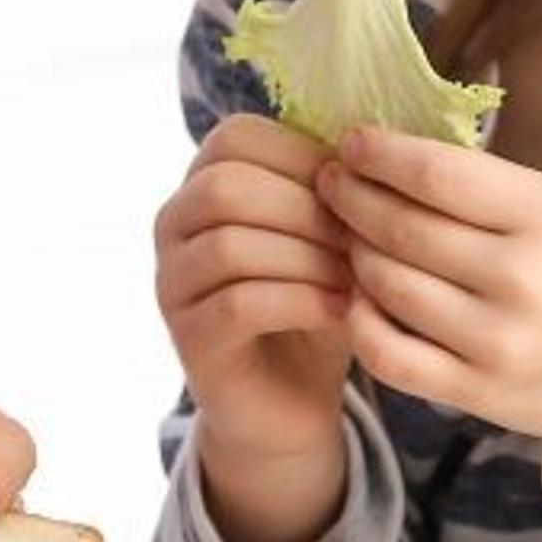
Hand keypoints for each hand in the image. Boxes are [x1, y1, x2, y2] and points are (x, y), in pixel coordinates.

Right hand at [152, 113, 358, 461]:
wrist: (292, 405)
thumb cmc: (316, 304)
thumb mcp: (329, 237)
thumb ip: (333, 190)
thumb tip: (369, 147)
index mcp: (203, 183)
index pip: (235, 136)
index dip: (303, 156)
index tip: (361, 190)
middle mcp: (173, 226)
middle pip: (225, 187)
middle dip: (306, 209)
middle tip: (362, 238)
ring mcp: (172, 283)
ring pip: (229, 245)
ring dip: (307, 258)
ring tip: (357, 277)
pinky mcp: (187, 338)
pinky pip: (238, 304)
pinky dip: (301, 301)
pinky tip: (342, 311)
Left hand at [314, 126, 541, 528]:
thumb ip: (480, 185)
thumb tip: (384, 147)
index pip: (436, 176)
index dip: (379, 155)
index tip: (351, 142)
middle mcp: (523, 281)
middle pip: (401, 229)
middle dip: (350, 198)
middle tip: (329, 182)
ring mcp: (497, 343)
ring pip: (385, 286)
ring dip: (351, 252)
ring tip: (345, 233)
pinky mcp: (476, 393)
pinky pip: (387, 354)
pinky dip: (359, 319)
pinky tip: (357, 294)